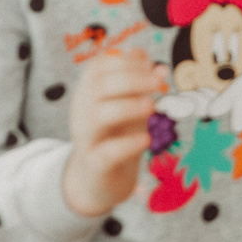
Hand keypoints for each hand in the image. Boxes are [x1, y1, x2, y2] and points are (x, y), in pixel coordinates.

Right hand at [61, 49, 158, 217]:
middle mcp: (83, 111)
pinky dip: (127, 144)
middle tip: (159, 83)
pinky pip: (105, 153)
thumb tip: (156, 64)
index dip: (127, 62)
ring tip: (152, 107)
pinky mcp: (94, 164)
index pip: (99, 67)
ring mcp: (86, 138)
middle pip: (99, 86)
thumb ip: (140, 85)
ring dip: (128, 107)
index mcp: (90, 92)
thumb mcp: (129, 106)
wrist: (97, 180)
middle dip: (131, 80)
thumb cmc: (117, 134)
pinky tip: (146, 139)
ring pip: (98, 115)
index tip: (152, 67)